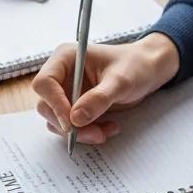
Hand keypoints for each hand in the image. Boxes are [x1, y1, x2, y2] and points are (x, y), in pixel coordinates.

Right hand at [32, 32, 180, 144]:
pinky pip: (72, 127)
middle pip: (46, 106)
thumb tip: (75, 118)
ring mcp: (67, 93)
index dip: (54, 104)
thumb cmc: (135, 66)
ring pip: (58, 121)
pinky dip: (88, 132)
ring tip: (107, 130)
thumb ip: (99, 98)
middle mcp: (61, 75)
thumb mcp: (120, 81)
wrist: (148, 71)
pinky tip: (109, 127)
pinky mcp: (76, 107)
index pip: (44, 83)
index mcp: (65, 58)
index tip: (71, 123)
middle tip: (94, 134)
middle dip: (68, 124)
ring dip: (80, 132)